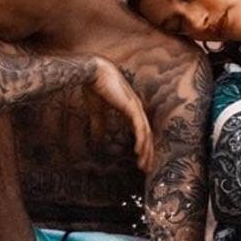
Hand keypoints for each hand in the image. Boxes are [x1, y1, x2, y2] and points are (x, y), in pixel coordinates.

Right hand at [90, 58, 154, 172]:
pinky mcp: (131, 106)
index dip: (142, 146)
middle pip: (147, 134)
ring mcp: (135, 106)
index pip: (141, 131)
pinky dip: (141, 139)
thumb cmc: (95, 87)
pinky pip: (139, 126)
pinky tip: (138, 151)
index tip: (139, 160)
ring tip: (143, 164)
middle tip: (145, 168)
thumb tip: (98, 139)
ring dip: (145, 150)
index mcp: (130, 109)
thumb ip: (99, 124)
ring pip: (146, 133)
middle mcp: (136, 108)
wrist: (93, 72)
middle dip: (147, 152)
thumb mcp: (97, 111)